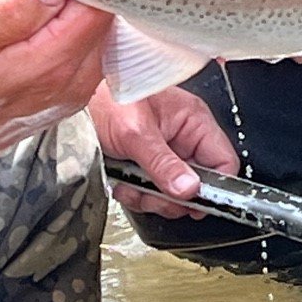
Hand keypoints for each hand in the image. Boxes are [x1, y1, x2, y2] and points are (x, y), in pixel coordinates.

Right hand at [0, 0, 109, 211]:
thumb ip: (6, 14)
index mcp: (50, 64)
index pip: (96, 4)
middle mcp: (72, 80)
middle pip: (102, 15)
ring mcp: (73, 88)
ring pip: (96, 29)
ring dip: (72, 5)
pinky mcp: (67, 90)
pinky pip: (84, 45)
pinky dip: (68, 25)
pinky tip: (38, 17)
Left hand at [91, 82, 241, 217]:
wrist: (77, 101)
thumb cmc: (107, 98)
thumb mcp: (136, 134)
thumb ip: (164, 164)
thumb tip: (191, 190)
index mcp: (193, 119)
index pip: (223, 160)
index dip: (213, 187)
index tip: (193, 203)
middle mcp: (183, 135)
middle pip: (196, 184)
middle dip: (169, 196)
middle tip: (150, 192)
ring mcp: (166, 151)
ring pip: (173, 193)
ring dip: (148, 196)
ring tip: (130, 181)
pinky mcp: (148, 162)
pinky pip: (152, 192)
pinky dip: (135, 193)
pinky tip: (122, 180)